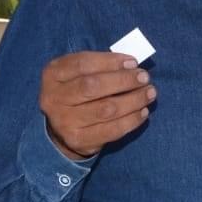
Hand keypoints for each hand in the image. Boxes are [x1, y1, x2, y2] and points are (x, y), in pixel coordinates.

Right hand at [39, 51, 154, 159]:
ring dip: (133, 100)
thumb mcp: (77, 73)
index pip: (82, 64)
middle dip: (124, 80)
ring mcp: (64, 121)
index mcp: (52, 74)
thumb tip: (131, 65)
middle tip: (144, 78)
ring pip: (106, 109)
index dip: (110, 62)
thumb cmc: (76, 92)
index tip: (133, 62)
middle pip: (93, 86)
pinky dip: (132, 120)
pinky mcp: (79, 140)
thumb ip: (99, 66)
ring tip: (149, 93)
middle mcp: (54, 98)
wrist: (61, 129)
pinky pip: (111, 130)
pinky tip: (143, 112)